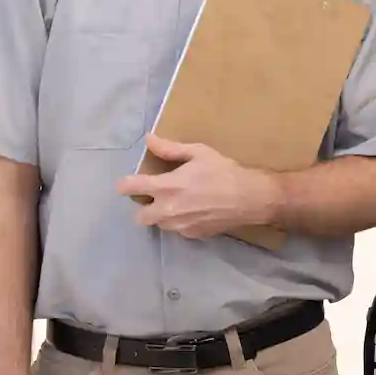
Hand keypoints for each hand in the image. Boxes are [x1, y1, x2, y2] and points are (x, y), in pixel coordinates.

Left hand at [115, 134, 279, 239]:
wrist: (250, 198)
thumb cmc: (224, 171)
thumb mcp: (199, 153)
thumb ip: (170, 149)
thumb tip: (149, 139)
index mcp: (166, 187)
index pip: (130, 188)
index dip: (125, 185)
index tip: (129, 183)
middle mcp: (168, 210)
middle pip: (139, 216)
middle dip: (144, 206)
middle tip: (159, 196)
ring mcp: (179, 226)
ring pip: (158, 224)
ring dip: (163, 214)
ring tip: (180, 203)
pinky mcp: (191, 235)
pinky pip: (177, 230)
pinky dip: (180, 222)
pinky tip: (196, 211)